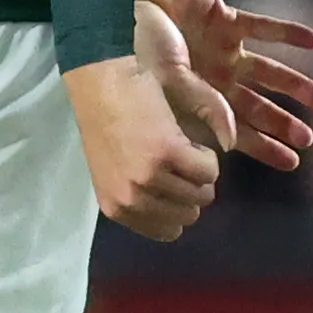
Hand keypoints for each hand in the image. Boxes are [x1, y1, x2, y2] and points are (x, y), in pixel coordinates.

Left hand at [70, 47, 222, 241]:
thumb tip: (186, 211)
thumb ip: (147, 198)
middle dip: (193, 190)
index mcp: (117, 208)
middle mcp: (132, 199)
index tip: (175, 185)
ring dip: (201, 171)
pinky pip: (209, 170)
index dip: (179, 207)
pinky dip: (207, 155)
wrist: (103, 81)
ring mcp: (149, 178)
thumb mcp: (119, 171)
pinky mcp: (168, 154)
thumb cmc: (109, 122)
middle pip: (189, 215)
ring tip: (181, 147)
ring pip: (202, 193)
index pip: (167, 231)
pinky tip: (187, 138)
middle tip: (179, 162)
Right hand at [139, 0, 312, 170]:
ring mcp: (220, 49)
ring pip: (268, 71)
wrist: (119, 0)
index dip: (264, 147)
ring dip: (296, 85)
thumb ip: (204, 109)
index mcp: (196, 101)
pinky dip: (289, 32)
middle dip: (283, 123)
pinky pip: (263, 26)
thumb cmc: (135, 46)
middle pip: (256, 105)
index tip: (293, 162)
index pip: (237, 132)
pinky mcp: (224, 18)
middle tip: (310, 139)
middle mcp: (212, 78)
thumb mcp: (170, 84)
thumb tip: (233, 144)